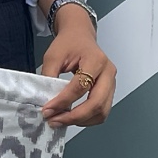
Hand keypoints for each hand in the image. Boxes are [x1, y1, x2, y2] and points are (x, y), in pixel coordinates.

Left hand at [40, 6, 116, 127]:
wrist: (80, 37)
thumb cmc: (68, 44)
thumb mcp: (53, 56)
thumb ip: (48, 77)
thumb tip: (45, 101)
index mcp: (96, 60)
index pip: (80, 87)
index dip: (63, 102)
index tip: (47, 110)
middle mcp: (108, 72)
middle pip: (96, 103)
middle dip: (74, 117)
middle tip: (54, 121)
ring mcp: (112, 83)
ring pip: (102, 111)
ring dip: (81, 121)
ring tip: (61, 120)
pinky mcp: (109, 91)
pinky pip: (102, 112)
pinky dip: (87, 119)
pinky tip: (71, 117)